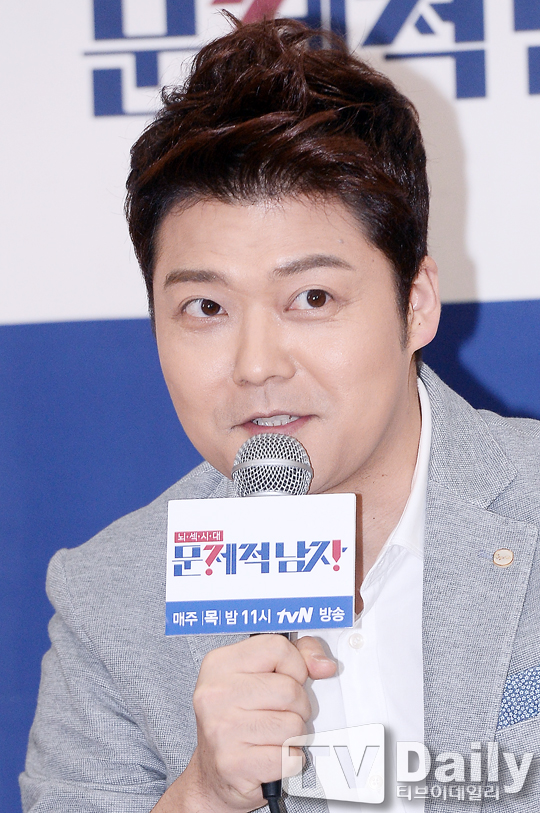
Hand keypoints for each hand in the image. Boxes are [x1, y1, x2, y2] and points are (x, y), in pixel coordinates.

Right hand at [153, 634, 335, 811]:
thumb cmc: (238, 720)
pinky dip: (289, 760)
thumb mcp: (258, 676)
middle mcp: (216, 694)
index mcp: (219, 664)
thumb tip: (323, 664)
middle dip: (298, 705)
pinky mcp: (233, 764)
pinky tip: (271, 755)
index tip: (290, 678)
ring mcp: (222, 730)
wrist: (211, 774)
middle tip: (282, 713)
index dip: (295, 666)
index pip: (277, 648)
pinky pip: (288, 758)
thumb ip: (296, 657)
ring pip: (293, 725)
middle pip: (290, 690)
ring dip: (293, 735)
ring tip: (274, 735)